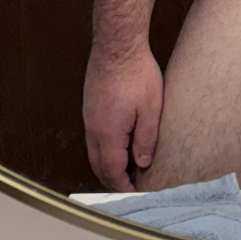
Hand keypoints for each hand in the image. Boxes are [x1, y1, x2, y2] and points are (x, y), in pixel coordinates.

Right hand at [83, 46, 163, 189]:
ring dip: (109, 165)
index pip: (112, 171)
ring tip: (129, 169)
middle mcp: (93, 129)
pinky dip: (105, 150)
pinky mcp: (90, 108)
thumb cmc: (136, 73)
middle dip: (114, 180)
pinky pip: (94, 138)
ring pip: (94, 153)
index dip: (123, 186)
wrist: (117, 46)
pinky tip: (121, 145)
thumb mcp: (151, 109)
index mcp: (108, 134)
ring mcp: (89, 118)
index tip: (136, 192)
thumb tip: (142, 163)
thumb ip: (146, 139)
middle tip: (132, 186)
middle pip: (99, 166)